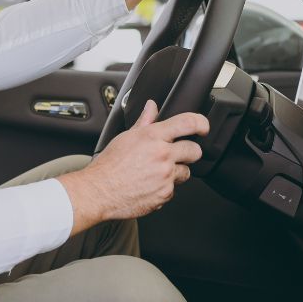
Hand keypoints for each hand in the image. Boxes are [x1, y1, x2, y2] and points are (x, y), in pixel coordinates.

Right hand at [58, 100, 206, 234]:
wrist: (99, 192)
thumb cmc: (109, 165)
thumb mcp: (126, 137)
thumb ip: (144, 122)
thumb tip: (152, 107)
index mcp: (152, 137)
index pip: (188, 123)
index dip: (201, 123)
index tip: (203, 127)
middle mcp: (162, 155)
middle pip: (194, 150)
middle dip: (189, 152)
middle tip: (177, 154)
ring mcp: (165, 176)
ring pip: (186, 172)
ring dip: (176, 172)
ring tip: (156, 173)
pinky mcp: (165, 194)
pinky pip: (173, 190)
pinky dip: (164, 188)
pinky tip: (149, 185)